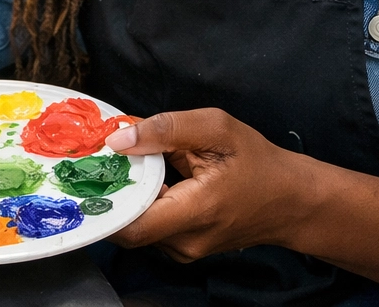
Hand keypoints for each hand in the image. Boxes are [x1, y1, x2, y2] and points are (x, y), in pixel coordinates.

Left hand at [106, 109, 317, 260]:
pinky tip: (144, 178)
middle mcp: (185, 241)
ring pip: (138, 225)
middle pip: (128, 225)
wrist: (293, 200)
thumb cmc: (258, 162)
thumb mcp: (216, 129)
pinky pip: (152, 226)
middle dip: (110, 193)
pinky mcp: (185, 247)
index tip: (86, 176)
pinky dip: (143, 202)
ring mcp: (184, 249)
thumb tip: (119, 139)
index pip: (131, 225)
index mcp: (195, 212)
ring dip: (127, 197)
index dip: (103, 203)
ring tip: (121, 165)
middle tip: (97, 162)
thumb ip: (166, 129)